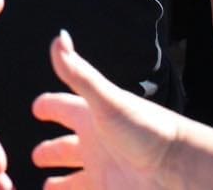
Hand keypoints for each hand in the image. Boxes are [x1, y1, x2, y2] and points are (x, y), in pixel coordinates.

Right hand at [31, 31, 183, 188]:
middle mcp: (97, 143)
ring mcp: (103, 169)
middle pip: (67, 147)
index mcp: (94, 116)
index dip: (50, 106)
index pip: (65, 107)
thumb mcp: (106, 100)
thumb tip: (58, 37)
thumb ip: (79, 73)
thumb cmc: (145, 128)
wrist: (176, 166)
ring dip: (61, 183)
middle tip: (37, 155)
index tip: (37, 107)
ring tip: (48, 187)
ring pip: (74, 179)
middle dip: (51, 151)